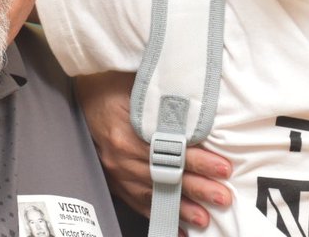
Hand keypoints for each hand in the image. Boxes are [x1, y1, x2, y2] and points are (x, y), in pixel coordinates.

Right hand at [77, 72, 232, 228]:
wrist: (87, 95)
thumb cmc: (117, 87)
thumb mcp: (141, 86)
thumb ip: (166, 98)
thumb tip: (200, 99)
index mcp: (129, 130)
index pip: (171, 150)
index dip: (199, 161)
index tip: (222, 168)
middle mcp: (122, 156)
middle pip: (165, 176)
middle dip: (197, 189)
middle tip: (222, 197)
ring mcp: (117, 172)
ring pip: (154, 194)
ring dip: (181, 207)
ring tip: (204, 219)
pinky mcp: (116, 181)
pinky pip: (138, 203)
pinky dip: (159, 215)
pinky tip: (177, 228)